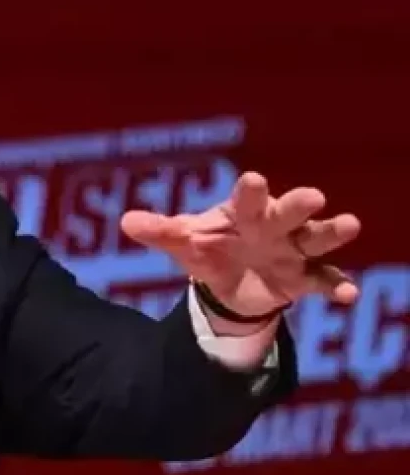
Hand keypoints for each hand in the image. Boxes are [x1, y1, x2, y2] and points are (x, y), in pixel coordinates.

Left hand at [119, 172, 360, 316]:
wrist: (229, 282)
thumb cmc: (209, 247)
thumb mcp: (183, 242)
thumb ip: (160, 231)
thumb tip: (126, 221)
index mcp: (243, 211)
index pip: (247, 197)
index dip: (251, 190)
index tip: (254, 180)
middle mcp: (274, 225)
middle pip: (289, 211)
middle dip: (299, 204)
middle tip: (314, 197)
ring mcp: (294, 250)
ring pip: (317, 238)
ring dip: (332, 232)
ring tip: (349, 224)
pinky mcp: (304, 278)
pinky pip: (325, 280)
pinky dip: (338, 285)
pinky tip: (348, 294)